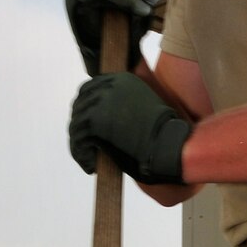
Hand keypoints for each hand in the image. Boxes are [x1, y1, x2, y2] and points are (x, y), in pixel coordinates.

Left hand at [69, 74, 192, 184]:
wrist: (169, 148)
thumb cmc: (164, 136)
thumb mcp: (146, 108)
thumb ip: (126, 104)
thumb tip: (106, 114)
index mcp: (122, 80)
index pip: (91, 90)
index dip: (87, 110)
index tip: (90, 127)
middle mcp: (109, 86)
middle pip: (80, 105)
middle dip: (81, 127)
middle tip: (89, 147)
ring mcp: (100, 103)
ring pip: (77, 126)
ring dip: (81, 145)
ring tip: (90, 160)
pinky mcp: (94, 123)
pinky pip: (78, 141)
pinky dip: (82, 156)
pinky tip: (91, 166)